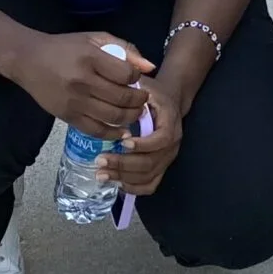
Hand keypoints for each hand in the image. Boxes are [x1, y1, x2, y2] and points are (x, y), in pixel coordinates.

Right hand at [12, 30, 151, 136]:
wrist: (28, 61)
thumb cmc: (65, 47)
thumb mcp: (95, 38)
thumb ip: (125, 49)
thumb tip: (150, 67)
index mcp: (91, 58)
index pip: (126, 74)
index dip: (137, 77)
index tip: (137, 78)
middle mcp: (82, 82)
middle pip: (122, 98)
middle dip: (139, 100)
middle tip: (143, 98)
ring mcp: (74, 102)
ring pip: (112, 116)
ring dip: (130, 117)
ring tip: (136, 112)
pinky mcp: (67, 116)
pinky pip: (95, 130)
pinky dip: (113, 133)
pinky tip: (122, 130)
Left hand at [106, 76, 180, 194]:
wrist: (170, 101)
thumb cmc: (152, 93)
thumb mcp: (145, 84)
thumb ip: (132, 87)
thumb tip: (118, 86)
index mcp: (171, 123)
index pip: (161, 139)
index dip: (143, 144)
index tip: (122, 142)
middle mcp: (172, 144)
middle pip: (151, 162)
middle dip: (124, 164)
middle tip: (100, 160)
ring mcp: (167, 158)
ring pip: (148, 177)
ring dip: (124, 178)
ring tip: (101, 174)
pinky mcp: (161, 168)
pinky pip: (150, 185)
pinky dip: (133, 188)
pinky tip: (116, 183)